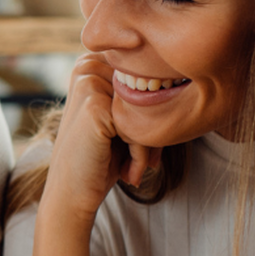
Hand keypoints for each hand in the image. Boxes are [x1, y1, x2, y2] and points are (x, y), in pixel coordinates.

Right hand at [44, 54, 161, 224]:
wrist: (72, 192)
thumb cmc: (101, 157)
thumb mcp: (121, 119)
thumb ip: (141, 95)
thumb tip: (182, 81)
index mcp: (92, 63)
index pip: (146, 75)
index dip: (156, 110)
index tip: (153, 148)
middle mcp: (87, 67)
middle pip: (147, 88)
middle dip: (156, 126)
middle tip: (151, 160)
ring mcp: (88, 84)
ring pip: (146, 106)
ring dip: (151, 142)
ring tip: (141, 167)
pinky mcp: (93, 105)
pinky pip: (138, 125)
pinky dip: (141, 152)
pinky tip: (130, 171)